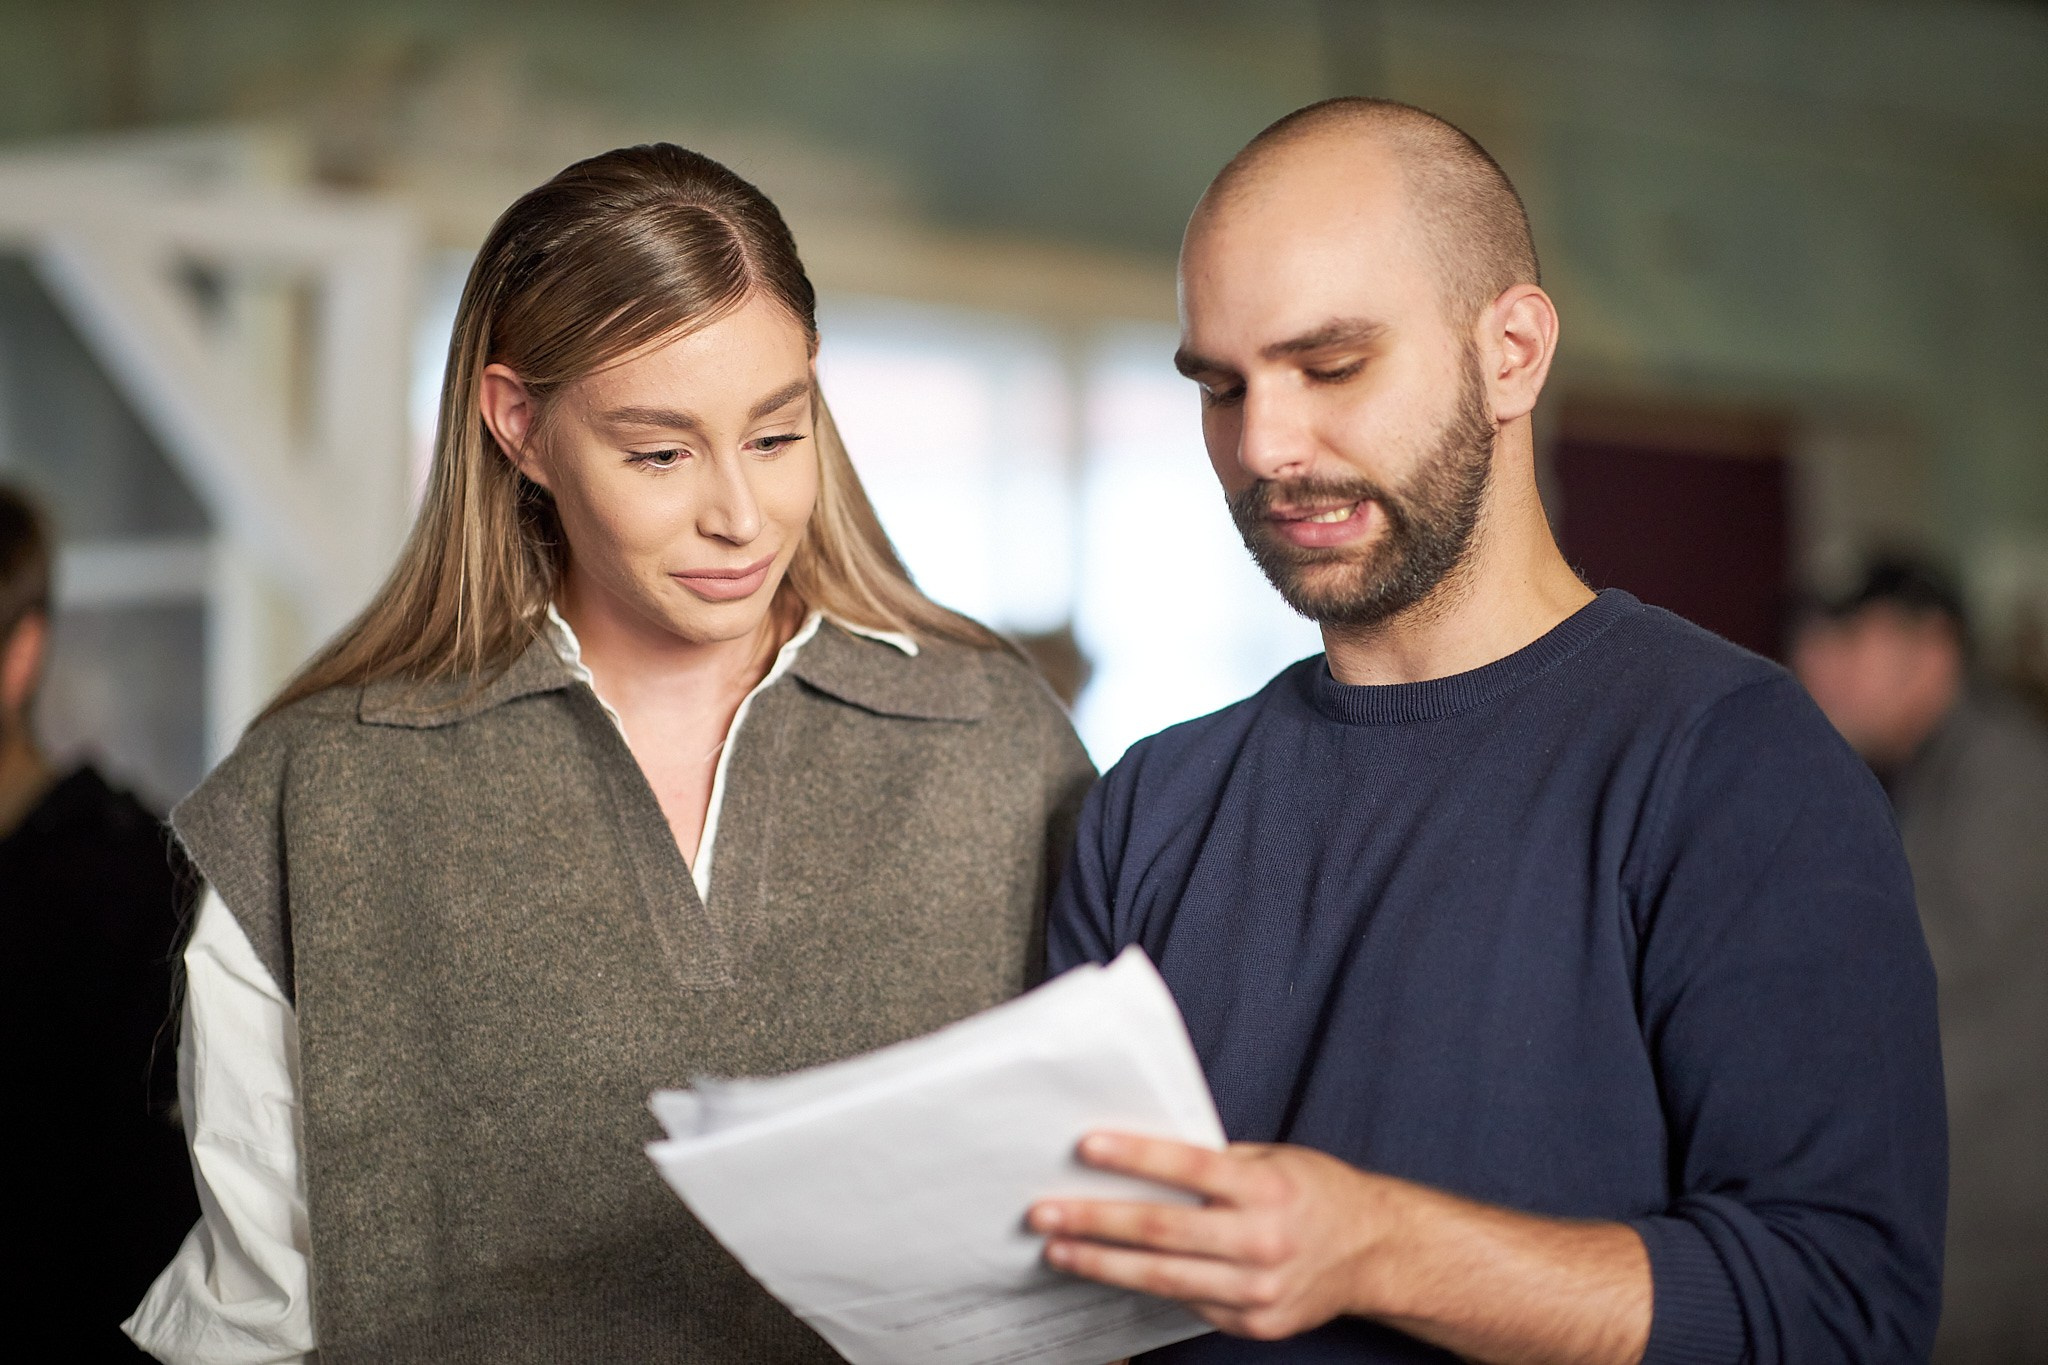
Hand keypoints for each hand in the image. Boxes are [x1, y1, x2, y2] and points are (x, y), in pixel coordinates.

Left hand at [1027, 1132, 1391, 1340]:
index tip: (1086, 1147)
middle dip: (1095, 1221)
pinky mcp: (1253, 1322)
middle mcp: (1262, 1240)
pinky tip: (1111, 1273)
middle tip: (1045, 1213)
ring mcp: (1258, 1289)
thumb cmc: (1317, 1194)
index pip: (1189, 1167)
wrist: (1375, 1252)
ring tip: (1058, 1251)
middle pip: (1162, 1230)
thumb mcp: (1274, 1160)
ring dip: (1103, 1264)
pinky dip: (1146, 1287)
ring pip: (1164, 1277)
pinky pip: (1188, 1302)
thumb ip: (1215, 1164)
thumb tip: (1142, 1158)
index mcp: (1267, 1188)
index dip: (1135, 1156)